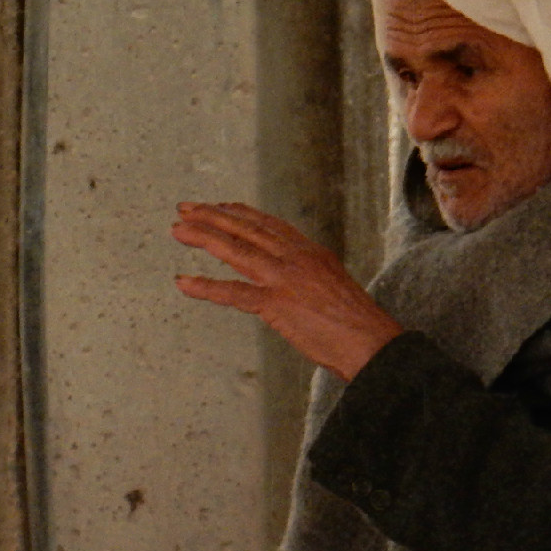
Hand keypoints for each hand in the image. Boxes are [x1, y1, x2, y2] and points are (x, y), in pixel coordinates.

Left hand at [172, 201, 403, 379]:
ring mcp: (285, 279)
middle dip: (213, 216)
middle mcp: (297, 258)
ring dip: (204, 237)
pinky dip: (206, 287)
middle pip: (247, 229)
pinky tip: (183, 282)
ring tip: (178, 230)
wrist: (373, 344)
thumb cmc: (358, 325)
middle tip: (186, 209)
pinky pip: (233, 293)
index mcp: (312, 252)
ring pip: (236, 251)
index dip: (242, 213)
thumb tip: (292, 282)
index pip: (270, 225)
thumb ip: (309, 278)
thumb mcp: (334, 287)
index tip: (221, 205)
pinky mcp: (277, 304)